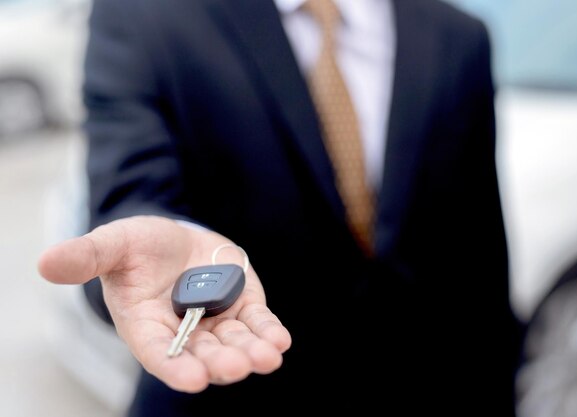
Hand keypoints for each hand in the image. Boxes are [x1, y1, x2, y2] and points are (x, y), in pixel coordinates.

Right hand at [37, 215, 291, 392]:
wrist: (175, 237)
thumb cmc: (139, 247)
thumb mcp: (113, 244)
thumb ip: (87, 256)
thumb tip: (45, 263)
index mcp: (146, 324)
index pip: (160, 352)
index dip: (175, 365)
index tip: (192, 378)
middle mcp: (183, 331)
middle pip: (202, 354)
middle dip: (219, 362)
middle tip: (234, 368)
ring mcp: (216, 320)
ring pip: (235, 343)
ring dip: (251, 352)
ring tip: (266, 358)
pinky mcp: (243, 305)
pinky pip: (258, 323)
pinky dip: (268, 332)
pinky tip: (279, 341)